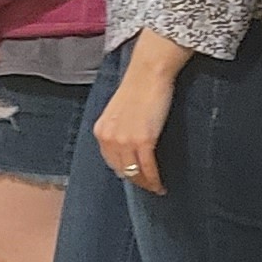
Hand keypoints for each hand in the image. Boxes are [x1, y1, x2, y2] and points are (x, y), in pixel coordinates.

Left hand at [91, 59, 172, 196]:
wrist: (148, 73)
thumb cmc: (138, 88)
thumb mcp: (119, 112)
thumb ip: (118, 129)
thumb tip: (127, 148)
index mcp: (101, 130)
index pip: (110, 160)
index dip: (123, 171)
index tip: (134, 177)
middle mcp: (109, 138)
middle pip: (121, 169)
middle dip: (135, 180)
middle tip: (147, 186)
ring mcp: (125, 141)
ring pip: (134, 172)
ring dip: (146, 183)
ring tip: (155, 188)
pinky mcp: (143, 140)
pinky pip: (148, 168)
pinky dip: (154, 179)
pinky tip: (160, 185)